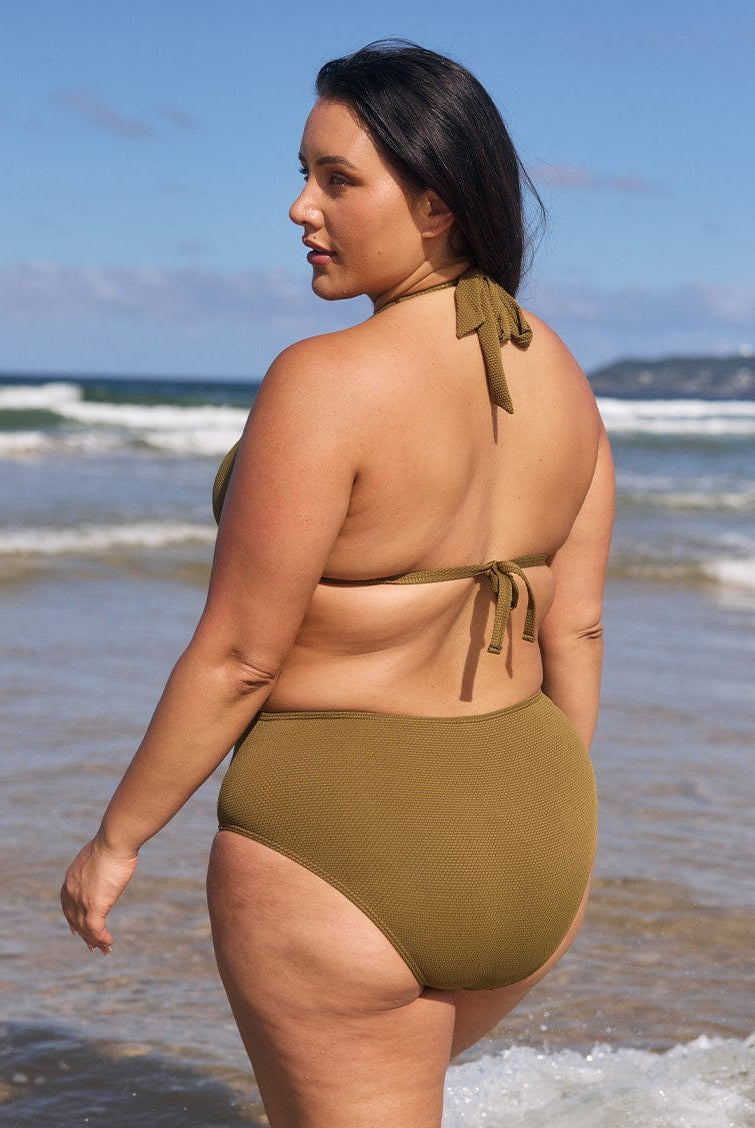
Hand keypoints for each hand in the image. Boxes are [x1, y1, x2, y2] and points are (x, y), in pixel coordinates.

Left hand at [61, 835, 137, 954]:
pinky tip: (110, 943)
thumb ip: (97, 866)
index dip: (72, 920)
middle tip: (92, 946)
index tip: (75, 930)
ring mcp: (82, 900)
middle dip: (84, 934)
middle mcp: (71, 892)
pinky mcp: (95, 906)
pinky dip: (102, 938)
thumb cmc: (112, 842)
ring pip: (85, 928)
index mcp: (70, 880)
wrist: (114, 841)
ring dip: (95, 940)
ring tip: (104, 949)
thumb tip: (106, 862)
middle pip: (75, 920)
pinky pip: (96, 929)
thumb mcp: (98, 855)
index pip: (67, 906)